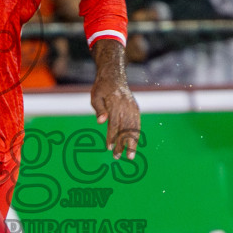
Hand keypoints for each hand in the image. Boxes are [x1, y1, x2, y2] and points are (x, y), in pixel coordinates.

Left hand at [89, 40, 139, 159]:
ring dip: (132, 143)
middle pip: (125, 129)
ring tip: (130, 156)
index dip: (111, 138)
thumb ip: (99, 109)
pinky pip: (137, 124)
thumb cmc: (101, 87)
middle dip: (122, 145)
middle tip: (119, 157)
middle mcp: (126, 107)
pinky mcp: (135, 108)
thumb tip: (100, 122)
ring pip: (133, 128)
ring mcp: (132, 108)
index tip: (109, 149)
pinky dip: (136, 134)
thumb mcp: (95, 96)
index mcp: (115, 105)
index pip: (113, 125)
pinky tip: (134, 144)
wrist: (114, 75)